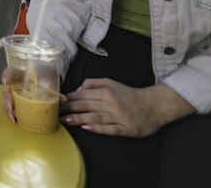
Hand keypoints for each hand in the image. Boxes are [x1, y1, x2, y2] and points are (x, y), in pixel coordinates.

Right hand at [1, 67, 66, 124]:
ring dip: (8, 108)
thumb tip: (63, 100)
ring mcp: (11, 91)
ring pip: (6, 99)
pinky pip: (9, 105)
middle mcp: (12, 82)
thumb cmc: (38, 78)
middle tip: (11, 106)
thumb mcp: (44, 81)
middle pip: (6, 89)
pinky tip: (14, 119)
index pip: (7, 72)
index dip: (6, 77)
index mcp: (17, 73)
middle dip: (7, 99)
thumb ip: (52, 90)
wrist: (37, 78)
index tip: (7, 82)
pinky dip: (11, 112)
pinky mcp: (13, 99)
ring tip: (13, 116)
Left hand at [61, 78, 194, 137]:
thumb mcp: (112, 83)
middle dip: (70, 108)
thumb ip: (94, 83)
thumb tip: (78, 89)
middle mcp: (112, 103)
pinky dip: (97, 129)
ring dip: (79, 118)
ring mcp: (119, 116)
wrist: (154, 105)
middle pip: (87, 105)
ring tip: (67, 120)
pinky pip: (110, 129)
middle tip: (56, 112)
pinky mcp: (127, 128)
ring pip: (96, 117)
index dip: (69, 98)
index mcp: (107, 91)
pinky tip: (86, 128)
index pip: (84, 94)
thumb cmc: (130, 94)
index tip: (57, 101)